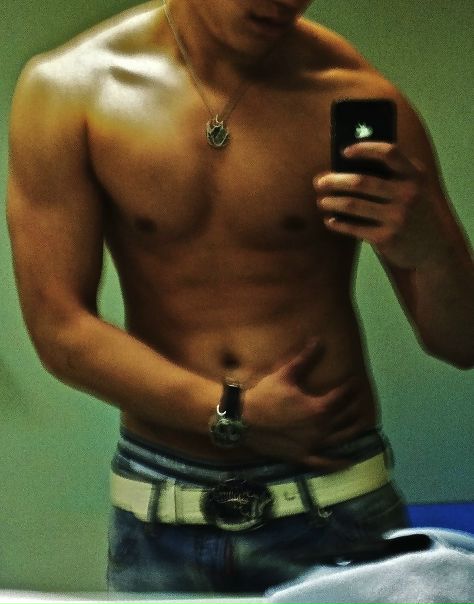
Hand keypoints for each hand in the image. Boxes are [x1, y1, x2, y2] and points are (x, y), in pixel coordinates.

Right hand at [242, 339, 368, 468]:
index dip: (349, 387)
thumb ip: (305, 358)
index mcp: (318, 408)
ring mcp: (312, 444)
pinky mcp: (302, 456)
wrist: (243, 419)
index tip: (354, 381)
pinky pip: (323, 462)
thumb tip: (319, 340)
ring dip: (352, 431)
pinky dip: (337, 463)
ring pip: (339, 439)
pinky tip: (348, 461)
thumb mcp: (286, 374)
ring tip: (360, 424)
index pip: (341, 396)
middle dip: (354, 406)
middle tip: (359, 399)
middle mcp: (320, 428)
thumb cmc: (265, 395)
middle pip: (344, 417)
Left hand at [314, 142, 447, 268]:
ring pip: (352, 205)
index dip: (364, 149)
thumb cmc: (415, 214)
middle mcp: (407, 195)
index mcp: (415, 177)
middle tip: (319, 182)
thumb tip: (347, 166)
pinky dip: (338, 223)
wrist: (434, 251)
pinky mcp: (387, 239)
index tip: (344, 151)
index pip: (389, 153)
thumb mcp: (415, 190)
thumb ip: (393, 176)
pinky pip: (353, 228)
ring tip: (322, 201)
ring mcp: (397, 218)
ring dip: (332, 202)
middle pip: (361, 181)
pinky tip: (330, 220)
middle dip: (334, 180)